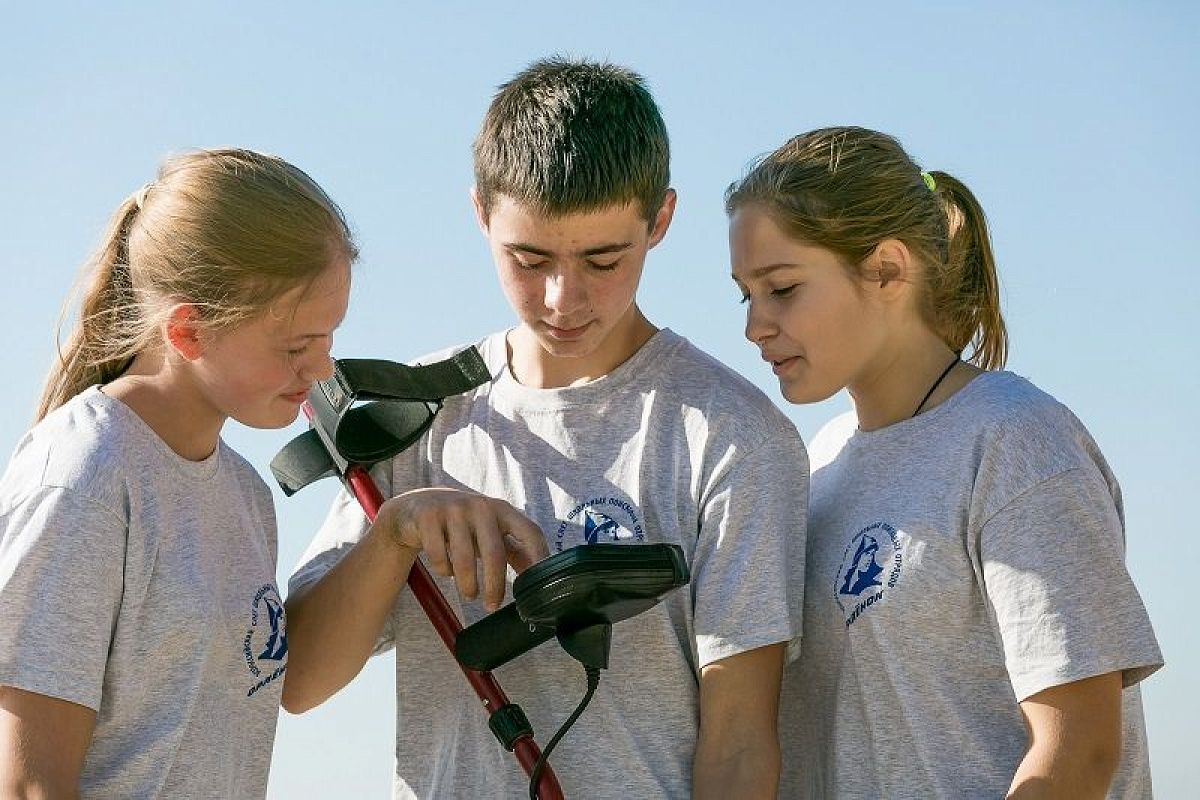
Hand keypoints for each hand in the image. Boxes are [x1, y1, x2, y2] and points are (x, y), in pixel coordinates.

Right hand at [380, 488, 547, 609]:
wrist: (417, 507)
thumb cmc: (463, 525)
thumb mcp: (490, 532)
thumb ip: (514, 550)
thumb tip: (539, 579)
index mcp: (502, 510)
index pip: (529, 532)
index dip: (539, 557)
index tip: (538, 585)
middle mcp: (480, 506)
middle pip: (494, 553)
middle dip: (495, 585)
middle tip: (492, 605)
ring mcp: (453, 509)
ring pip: (464, 559)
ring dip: (468, 584)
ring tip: (470, 594)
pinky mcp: (428, 517)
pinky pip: (439, 556)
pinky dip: (444, 570)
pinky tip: (446, 570)